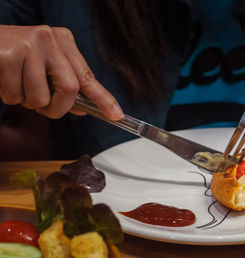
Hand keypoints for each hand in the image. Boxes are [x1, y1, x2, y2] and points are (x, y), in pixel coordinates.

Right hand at [0, 25, 123, 119]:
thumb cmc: (16, 56)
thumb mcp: (45, 64)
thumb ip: (65, 84)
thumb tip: (82, 109)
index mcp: (63, 41)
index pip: (87, 76)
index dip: (103, 98)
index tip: (117, 115)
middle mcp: (49, 39)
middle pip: (69, 89)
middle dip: (57, 108)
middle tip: (44, 108)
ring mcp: (29, 46)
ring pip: (40, 98)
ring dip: (28, 102)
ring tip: (18, 85)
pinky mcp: (7, 56)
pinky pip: (15, 96)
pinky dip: (9, 97)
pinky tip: (4, 79)